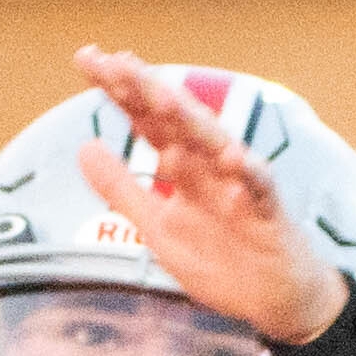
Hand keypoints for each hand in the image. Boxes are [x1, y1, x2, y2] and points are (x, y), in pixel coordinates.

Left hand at [68, 45, 346, 345]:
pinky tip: (232, 158)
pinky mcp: (266, 210)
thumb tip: (83, 147)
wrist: (272, 296)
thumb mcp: (155, 224)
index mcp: (179, 163)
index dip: (116, 89)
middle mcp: (206, 162)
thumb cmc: (219, 256)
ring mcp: (238, 182)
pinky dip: (247, 171)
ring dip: (190, 117)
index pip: (143, 117)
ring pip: (214, 141)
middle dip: (146, 88)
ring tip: (163, 93)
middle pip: (174, 118)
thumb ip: (120, 188)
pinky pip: (258, 186)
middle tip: (116, 61)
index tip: (86, 59)